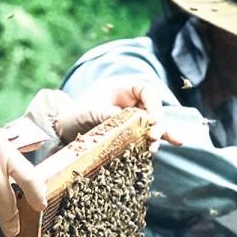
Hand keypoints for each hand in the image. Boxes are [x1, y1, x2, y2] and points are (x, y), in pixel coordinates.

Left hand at [55, 79, 182, 146]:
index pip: (148, 92)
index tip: (154, 120)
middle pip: (154, 111)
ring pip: (153, 126)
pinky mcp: (131, 136)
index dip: (154, 105)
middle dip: (157, 124)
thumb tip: (119, 117)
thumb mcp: (88, 110)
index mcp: (124, 89)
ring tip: (155, 148)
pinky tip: (170, 145)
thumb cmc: (75, 113)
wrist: (66, 129)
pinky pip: (146, 138)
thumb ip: (104, 113)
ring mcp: (133, 120)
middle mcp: (133, 103)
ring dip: (159, 136)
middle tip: (154, 137)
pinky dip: (155, 143)